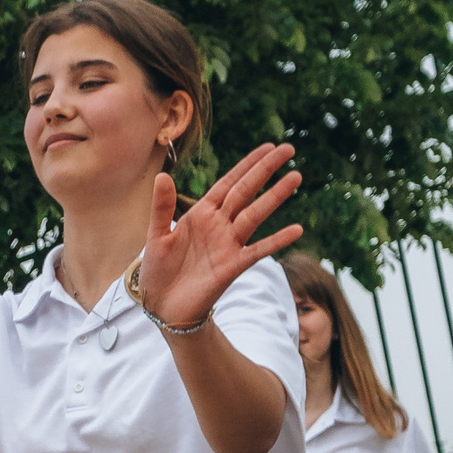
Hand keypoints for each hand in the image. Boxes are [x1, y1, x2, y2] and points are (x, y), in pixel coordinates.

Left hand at [135, 144, 305, 331]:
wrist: (161, 306)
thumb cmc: (158, 270)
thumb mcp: (156, 236)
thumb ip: (162, 207)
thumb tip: (162, 176)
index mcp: (201, 213)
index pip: (229, 182)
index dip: (247, 164)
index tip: (268, 146)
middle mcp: (219, 225)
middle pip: (246, 192)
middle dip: (266, 170)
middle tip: (289, 149)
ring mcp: (228, 245)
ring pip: (255, 215)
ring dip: (274, 197)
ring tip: (295, 177)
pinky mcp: (232, 266)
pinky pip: (259, 251)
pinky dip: (276, 240)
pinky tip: (296, 230)